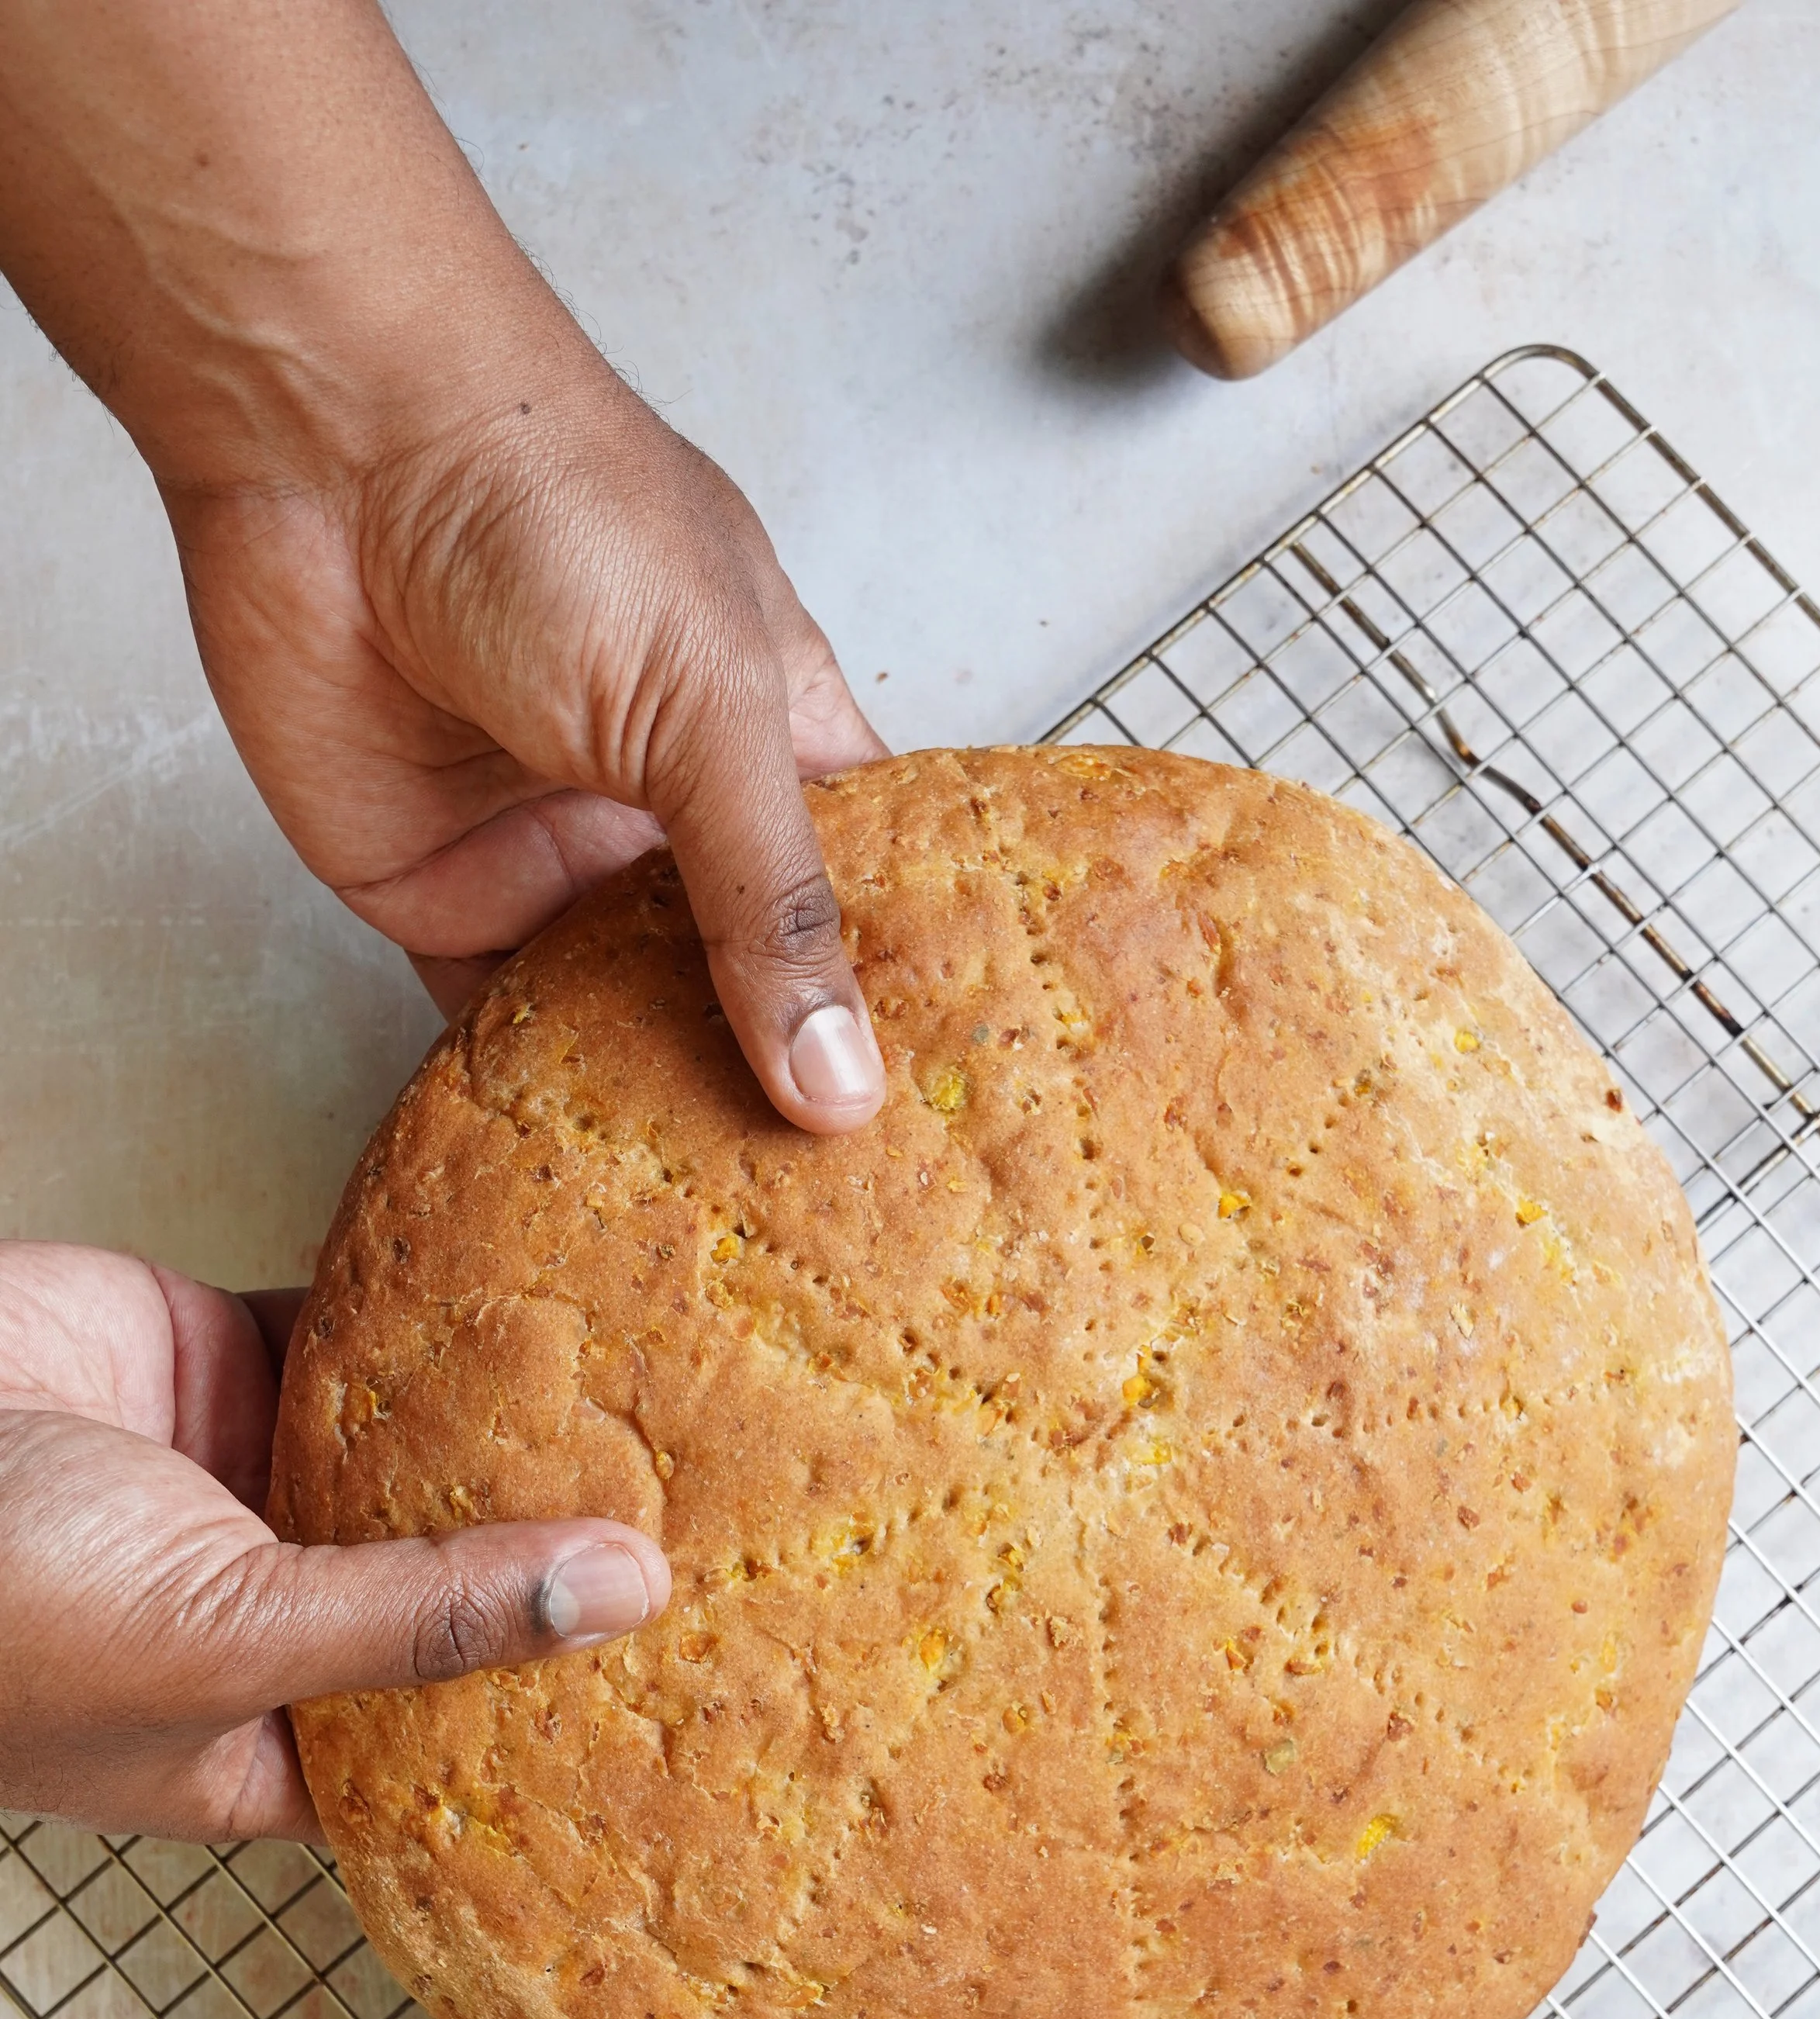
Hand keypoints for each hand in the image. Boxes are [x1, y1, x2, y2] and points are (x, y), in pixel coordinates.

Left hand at [0, 0, 889, 1133]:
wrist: (325, 446)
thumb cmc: (549, 507)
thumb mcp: (712, 708)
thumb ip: (772, 905)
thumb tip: (842, 1083)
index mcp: (779, 737)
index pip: (871, 892)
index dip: (911, 996)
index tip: (963, 1131)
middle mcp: (677, 811)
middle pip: (753, 979)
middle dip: (792, 1082)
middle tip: (862, 1228)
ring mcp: (562, 860)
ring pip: (632, 1020)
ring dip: (671, 1106)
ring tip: (749, 1240)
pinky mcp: (448, 899)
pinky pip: (502, 1028)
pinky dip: (538, 1096)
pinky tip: (596, 1187)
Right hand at [0, 1244, 669, 1842]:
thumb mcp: (223, 1640)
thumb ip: (423, 1617)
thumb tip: (626, 1594)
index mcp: (269, 1747)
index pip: (456, 1756)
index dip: (572, 1732)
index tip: (725, 1706)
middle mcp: (282, 1622)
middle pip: (468, 1600)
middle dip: (582, 1568)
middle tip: (770, 1546)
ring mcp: (265, 1488)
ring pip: (438, 1465)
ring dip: (540, 1440)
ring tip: (709, 1425)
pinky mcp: (245, 1363)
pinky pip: (379, 1347)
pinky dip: (459, 1329)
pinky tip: (579, 1316)